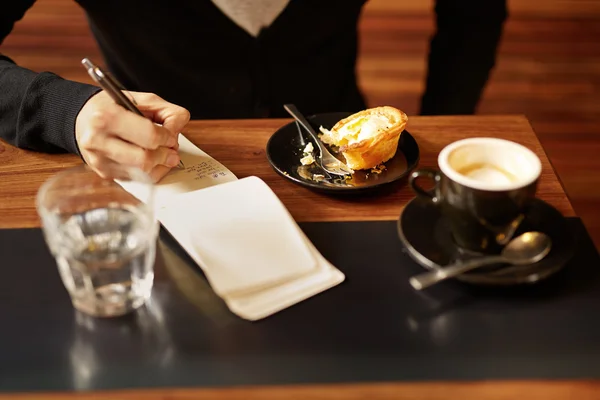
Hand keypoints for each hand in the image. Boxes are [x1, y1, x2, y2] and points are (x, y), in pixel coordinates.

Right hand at [75, 90, 189, 181]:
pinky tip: (150, 160)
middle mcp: (98, 141)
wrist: (81, 118)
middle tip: (171, 149)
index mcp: (106, 117)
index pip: (149, 136)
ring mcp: (99, 161)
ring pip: (143, 174)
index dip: (168, 138)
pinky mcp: (104, 174)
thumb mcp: (140, 99)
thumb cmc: (113, 108)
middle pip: (146, 159)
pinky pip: (137, 180)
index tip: (171, 136)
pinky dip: (150, 171)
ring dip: (160, 166)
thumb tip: (177, 132)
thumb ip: (166, 112)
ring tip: (163, 155)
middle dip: (166, 155)